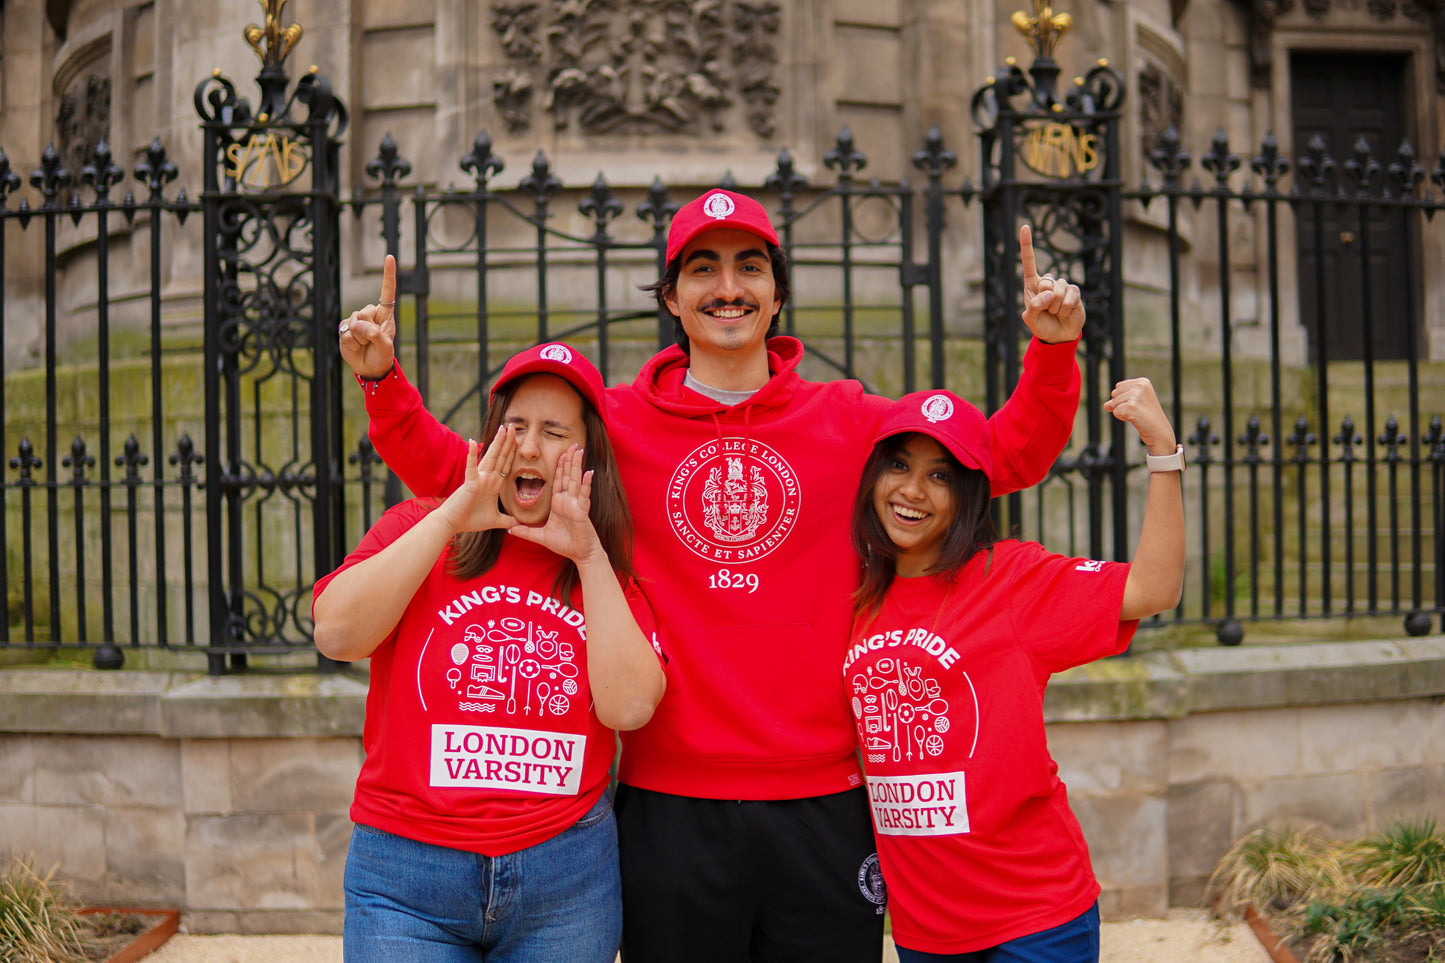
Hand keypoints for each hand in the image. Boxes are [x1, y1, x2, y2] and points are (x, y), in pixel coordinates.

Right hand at [339, 254, 398, 378]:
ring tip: (364, 345)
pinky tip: (356, 346)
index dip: (388, 274)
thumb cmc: (382, 356)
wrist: (369, 369)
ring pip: (353, 323)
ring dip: (359, 338)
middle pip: (364, 313)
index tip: (390, 257)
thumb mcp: (386, 348)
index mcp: (385, 314)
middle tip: (372, 342)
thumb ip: (376, 335)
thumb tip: (360, 324)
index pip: (387, 292)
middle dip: (367, 330)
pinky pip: (344, 332)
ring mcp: (356, 321)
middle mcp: (371, 314)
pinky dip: (350, 343)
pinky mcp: (344, 328)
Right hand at [436, 427, 517, 533]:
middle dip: (507, 442)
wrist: (453, 523)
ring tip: (501, 429)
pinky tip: (471, 442)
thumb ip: (508, 521)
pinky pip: (471, 467)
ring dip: (496, 443)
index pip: (506, 465)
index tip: (519, 439)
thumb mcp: (495, 521)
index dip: (513, 453)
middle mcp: (488, 478)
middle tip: (513, 426)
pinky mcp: (470, 483)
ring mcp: (479, 479)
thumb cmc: (471, 520)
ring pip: (490, 458)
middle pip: (500, 457)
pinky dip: (471, 455)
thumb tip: (520, 525)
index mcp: (494, 484)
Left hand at [509, 446, 604, 564]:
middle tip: (572, 445)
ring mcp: (576, 504)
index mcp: (559, 503)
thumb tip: (510, 530)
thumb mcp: (541, 536)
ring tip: (578, 451)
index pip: (557, 481)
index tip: (558, 453)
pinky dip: (586, 484)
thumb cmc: (565, 544)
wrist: (580, 554)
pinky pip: (583, 495)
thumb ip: (527, 532)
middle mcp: (568, 501)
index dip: (558, 467)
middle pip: (568, 476)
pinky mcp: (581, 511)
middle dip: (569, 460)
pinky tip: (588, 472)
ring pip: (575, 481)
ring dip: (577, 465)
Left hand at [1018, 224, 1084, 344]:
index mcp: (1032, 284)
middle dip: (1045, 301)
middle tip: (1047, 311)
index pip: (1029, 261)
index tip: (1025, 226)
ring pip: (1058, 291)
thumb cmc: (1041, 325)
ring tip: (1055, 313)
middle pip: (1046, 282)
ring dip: (1055, 307)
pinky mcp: (1075, 292)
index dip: (1027, 244)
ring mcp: (1062, 286)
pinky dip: (1065, 309)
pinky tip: (1065, 313)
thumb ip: (1033, 307)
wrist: (1058, 336)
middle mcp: (1047, 282)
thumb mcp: (1030, 320)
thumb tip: (1048, 294)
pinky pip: (1069, 297)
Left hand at [1104, 377, 1175, 454]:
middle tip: (1136, 410)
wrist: (1158, 431)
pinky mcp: (1131, 407)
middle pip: (1114, 393)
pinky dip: (1122, 417)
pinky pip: (1115, 412)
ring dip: (1122, 411)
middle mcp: (1140, 386)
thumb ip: (1117, 400)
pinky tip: (1135, 418)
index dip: (1123, 398)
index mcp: (1142, 382)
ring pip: (1113, 403)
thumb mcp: (1133, 403)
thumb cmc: (1146, 417)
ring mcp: (1136, 396)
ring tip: (1136, 414)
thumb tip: (1105, 405)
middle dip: (1121, 404)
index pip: (1118, 387)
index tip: (1137, 404)